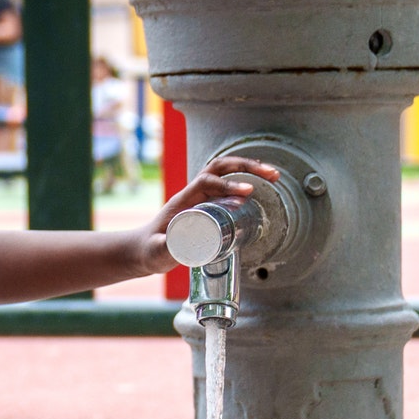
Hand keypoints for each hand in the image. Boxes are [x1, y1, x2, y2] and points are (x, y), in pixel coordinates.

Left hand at [135, 156, 281, 273]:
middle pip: (220, 168)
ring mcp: (200, 196)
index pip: (207, 182)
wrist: (144, 248)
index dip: (228, 184)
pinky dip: (246, 179)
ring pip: (226, 172)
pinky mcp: (208, 204)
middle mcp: (193, 193)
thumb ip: (164, 250)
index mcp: (183, 200)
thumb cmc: (150, 250)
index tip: (248, 193)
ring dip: (250, 168)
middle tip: (271, 175)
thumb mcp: (156, 252)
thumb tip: (177, 247)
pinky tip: (263, 185)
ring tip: (274, 175)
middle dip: (247, 167)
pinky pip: (227, 184)